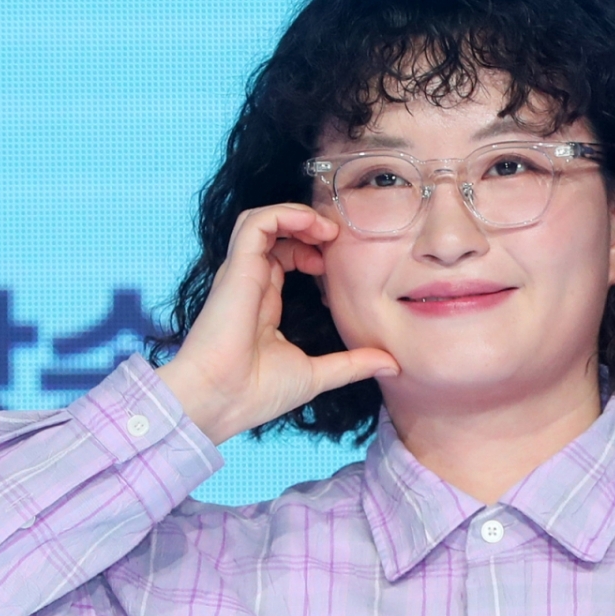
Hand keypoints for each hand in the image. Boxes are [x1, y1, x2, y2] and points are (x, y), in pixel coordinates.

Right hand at [155, 203, 398, 444]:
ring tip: (326, 230)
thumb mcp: (317, 374)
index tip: (336, 265)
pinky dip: (284, 214)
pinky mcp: (237, 268)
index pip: (283, 257)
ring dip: (297, 216)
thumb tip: (392, 364)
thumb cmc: (256, 393)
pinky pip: (256, 223)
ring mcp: (241, 273)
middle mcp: (250, 282)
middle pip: (275, 233)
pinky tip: (312, 227)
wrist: (222, 401)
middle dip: (308, 227)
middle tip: (337, 239)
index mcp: (263, 301)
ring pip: (262, 220)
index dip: (312, 250)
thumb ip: (353, 364)